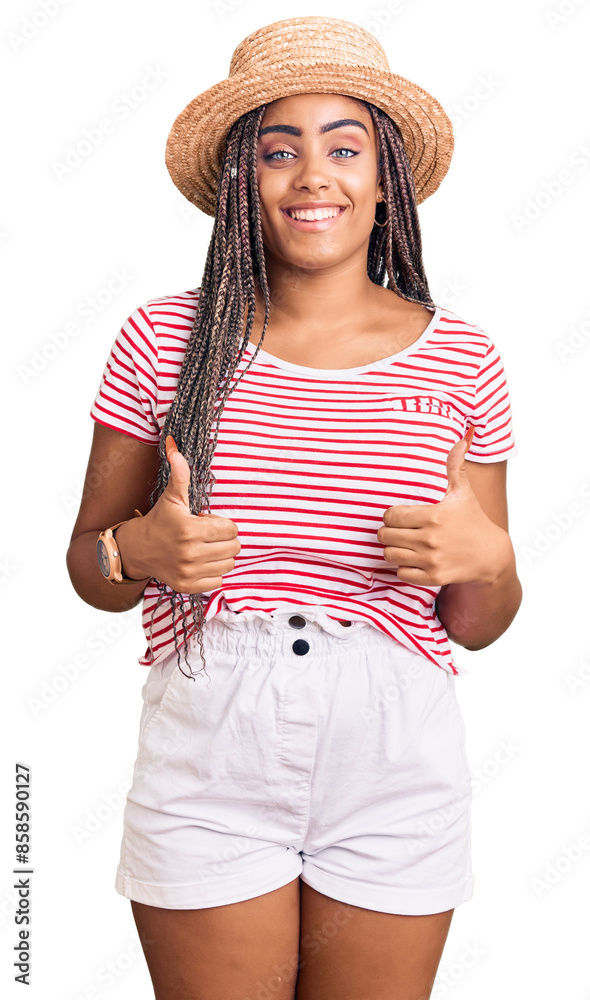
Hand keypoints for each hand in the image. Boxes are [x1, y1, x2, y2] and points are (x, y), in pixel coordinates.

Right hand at [118, 434, 240, 592]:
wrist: (138, 549)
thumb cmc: (160, 520)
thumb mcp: (172, 496)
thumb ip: (179, 473)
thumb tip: (173, 444)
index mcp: (189, 530)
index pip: (231, 529)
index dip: (221, 523)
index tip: (205, 522)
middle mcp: (190, 553)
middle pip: (234, 547)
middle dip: (224, 539)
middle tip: (205, 535)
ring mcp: (189, 572)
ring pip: (229, 564)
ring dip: (220, 555)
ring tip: (203, 548)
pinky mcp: (188, 586)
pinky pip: (219, 581)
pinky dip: (213, 572)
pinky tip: (200, 562)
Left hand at [377, 426, 504, 586]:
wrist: (491, 556)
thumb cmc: (474, 521)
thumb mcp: (464, 492)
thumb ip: (456, 466)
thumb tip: (463, 437)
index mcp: (433, 515)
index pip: (390, 515)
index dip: (391, 516)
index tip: (400, 517)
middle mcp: (430, 539)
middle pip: (385, 535)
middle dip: (389, 532)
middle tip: (398, 531)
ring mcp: (431, 560)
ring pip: (389, 555)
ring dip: (393, 550)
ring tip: (403, 545)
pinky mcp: (433, 578)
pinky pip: (401, 573)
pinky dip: (403, 568)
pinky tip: (413, 560)